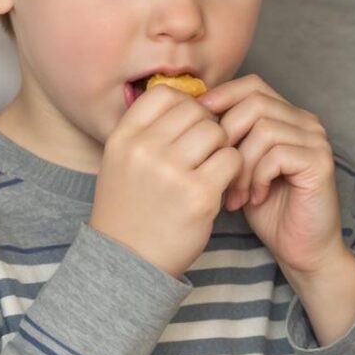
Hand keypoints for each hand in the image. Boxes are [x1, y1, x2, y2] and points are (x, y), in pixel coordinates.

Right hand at [89, 81, 242, 276]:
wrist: (129, 260)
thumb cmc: (130, 209)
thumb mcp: (121, 162)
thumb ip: (147, 131)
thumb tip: (190, 100)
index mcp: (123, 138)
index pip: (164, 93)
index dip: (184, 106)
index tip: (187, 127)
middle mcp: (144, 150)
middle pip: (196, 111)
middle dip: (207, 127)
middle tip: (206, 152)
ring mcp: (171, 171)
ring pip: (217, 132)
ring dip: (222, 147)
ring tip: (213, 168)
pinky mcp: (199, 194)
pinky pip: (231, 159)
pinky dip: (233, 169)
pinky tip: (222, 184)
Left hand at [205, 76, 347, 278]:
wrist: (301, 249)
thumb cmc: (266, 209)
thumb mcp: (237, 167)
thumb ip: (226, 139)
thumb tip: (190, 113)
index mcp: (286, 116)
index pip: (252, 85)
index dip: (222, 97)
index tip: (196, 123)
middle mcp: (305, 122)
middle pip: (255, 102)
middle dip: (226, 136)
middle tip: (216, 171)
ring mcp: (316, 140)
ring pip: (263, 129)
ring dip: (241, 164)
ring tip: (236, 193)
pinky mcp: (319, 163)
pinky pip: (277, 154)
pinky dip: (258, 177)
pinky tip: (255, 198)